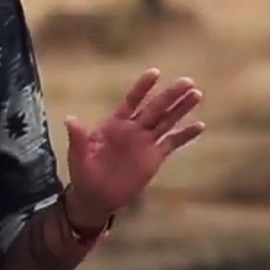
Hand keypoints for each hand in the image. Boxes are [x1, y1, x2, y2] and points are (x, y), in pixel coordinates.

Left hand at [64, 69, 204, 226]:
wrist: (95, 197)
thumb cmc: (83, 174)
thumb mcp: (78, 156)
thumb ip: (78, 138)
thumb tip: (70, 119)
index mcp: (115, 124)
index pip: (131, 101)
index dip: (142, 87)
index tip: (155, 73)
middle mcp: (133, 129)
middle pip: (155, 108)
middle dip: (170, 95)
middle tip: (187, 81)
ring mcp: (145, 142)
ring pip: (167, 121)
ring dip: (181, 109)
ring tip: (196, 94)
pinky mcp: (154, 158)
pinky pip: (172, 143)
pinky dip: (185, 135)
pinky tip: (200, 126)